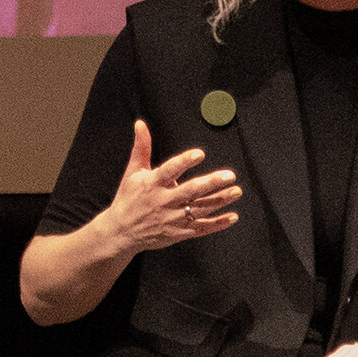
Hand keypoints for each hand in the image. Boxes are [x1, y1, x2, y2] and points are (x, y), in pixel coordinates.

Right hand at [100, 118, 241, 253]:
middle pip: (190, 191)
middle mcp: (163, 201)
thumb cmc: (128, 198)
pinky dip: (218, 223)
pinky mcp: (178, 232)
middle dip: (211, 183)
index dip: (184, 162)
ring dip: (220, 200)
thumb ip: (141, 147)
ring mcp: (172, 219)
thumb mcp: (133, 172)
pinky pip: (201, 228)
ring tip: (236, 191)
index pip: (169, 170)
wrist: (121, 232)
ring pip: (200, 209)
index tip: (200, 153)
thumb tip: (140, 123)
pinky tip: (233, 216)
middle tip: (230, 175)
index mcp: (151, 184)